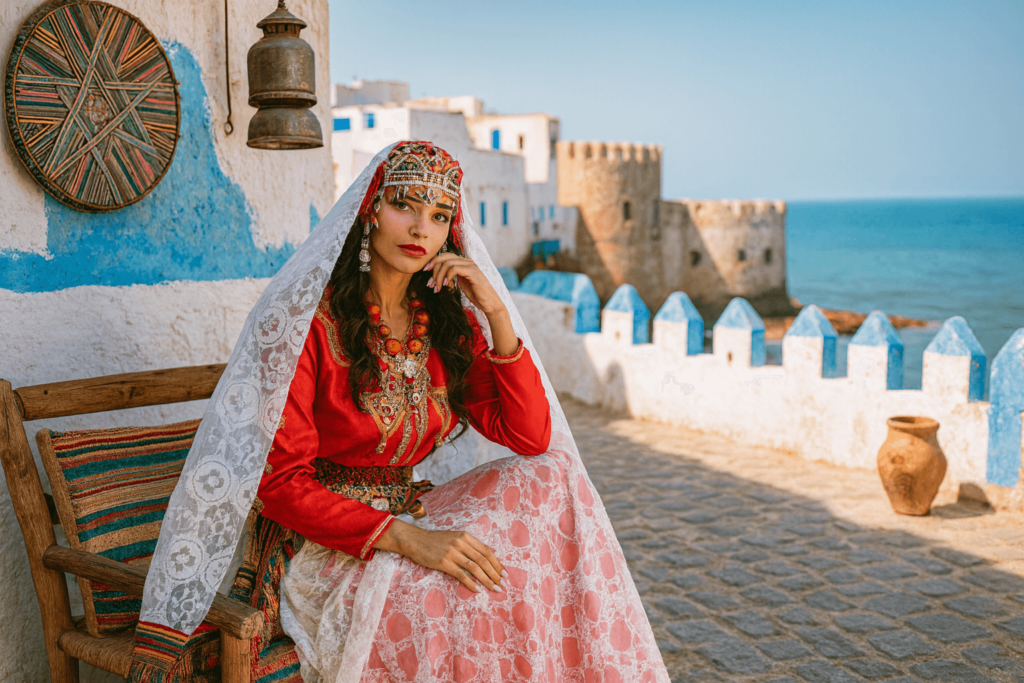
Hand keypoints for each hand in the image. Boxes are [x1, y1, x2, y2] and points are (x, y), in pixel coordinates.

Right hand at [377, 520, 504, 593]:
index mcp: (465, 536)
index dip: (497, 563)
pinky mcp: (444, 563)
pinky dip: (471, 583)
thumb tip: (484, 559)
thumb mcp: (454, 538)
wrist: (415, 540)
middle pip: (483, 560)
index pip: (486, 551)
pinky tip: (478, 590)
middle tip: (503, 583)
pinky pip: (461, 575)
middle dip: (495, 573)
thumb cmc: (435, 541)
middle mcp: (461, 543)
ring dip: (487, 579)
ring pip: (475, 568)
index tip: (504, 573)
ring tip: (494, 588)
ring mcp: (452, 553)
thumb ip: (468, 546)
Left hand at [424, 253, 505, 316]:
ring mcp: (470, 265)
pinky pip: (454, 269)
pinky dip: (447, 277)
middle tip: (430, 283)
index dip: (433, 262)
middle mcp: (467, 261)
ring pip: (447, 263)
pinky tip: (446, 285)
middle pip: (444, 257)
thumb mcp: (460, 283)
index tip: (425, 272)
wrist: (489, 303)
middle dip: (434, 269)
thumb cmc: (475, 294)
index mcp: (463, 262)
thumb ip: (451, 277)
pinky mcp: (473, 271)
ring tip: (437, 288)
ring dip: (439, 276)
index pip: (445, 256)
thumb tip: (436, 276)